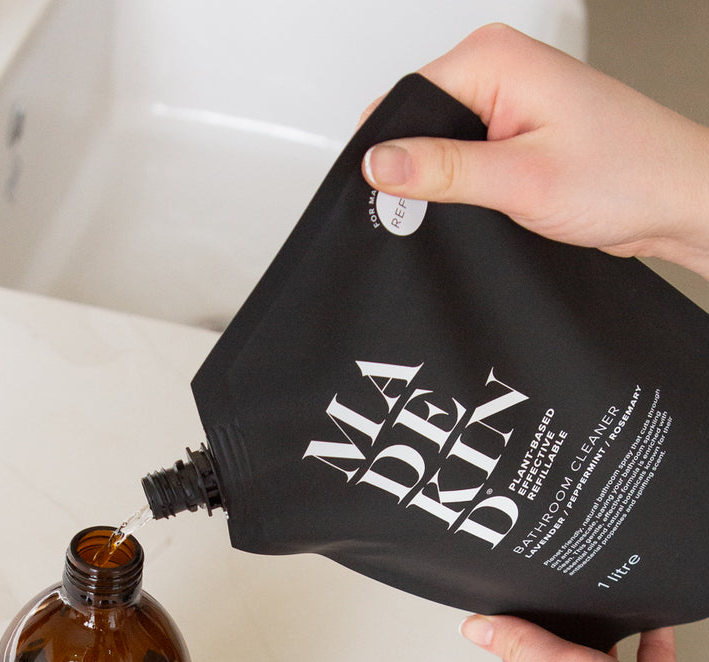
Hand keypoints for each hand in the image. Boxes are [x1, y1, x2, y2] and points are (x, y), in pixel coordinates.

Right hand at [360, 24, 708, 279]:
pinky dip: (458, 185)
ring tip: (472, 203)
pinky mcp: (512, 130)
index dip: (387, 149)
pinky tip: (480, 202)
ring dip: (438, 180)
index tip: (386, 193)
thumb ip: (442, 169)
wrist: (676, 199)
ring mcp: (505, 99)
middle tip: (434, 209)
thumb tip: (379, 161)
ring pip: (435, 141)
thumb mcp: (519, 179)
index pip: (404, 97)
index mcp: (494, 58)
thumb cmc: (627, 175)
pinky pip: (459, 155)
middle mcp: (498, 69)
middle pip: (415, 119)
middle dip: (412, 168)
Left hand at [460, 614, 708, 661]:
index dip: (518, 618)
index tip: (525, 590)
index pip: (513, 648)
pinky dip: (649, 637)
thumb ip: (521, 644)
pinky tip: (652, 619)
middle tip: (569, 589)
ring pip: (602, 653)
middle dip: (566, 619)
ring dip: (607, 628)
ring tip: (608, 601)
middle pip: (558, 647)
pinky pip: (646, 660)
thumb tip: (473, 625)